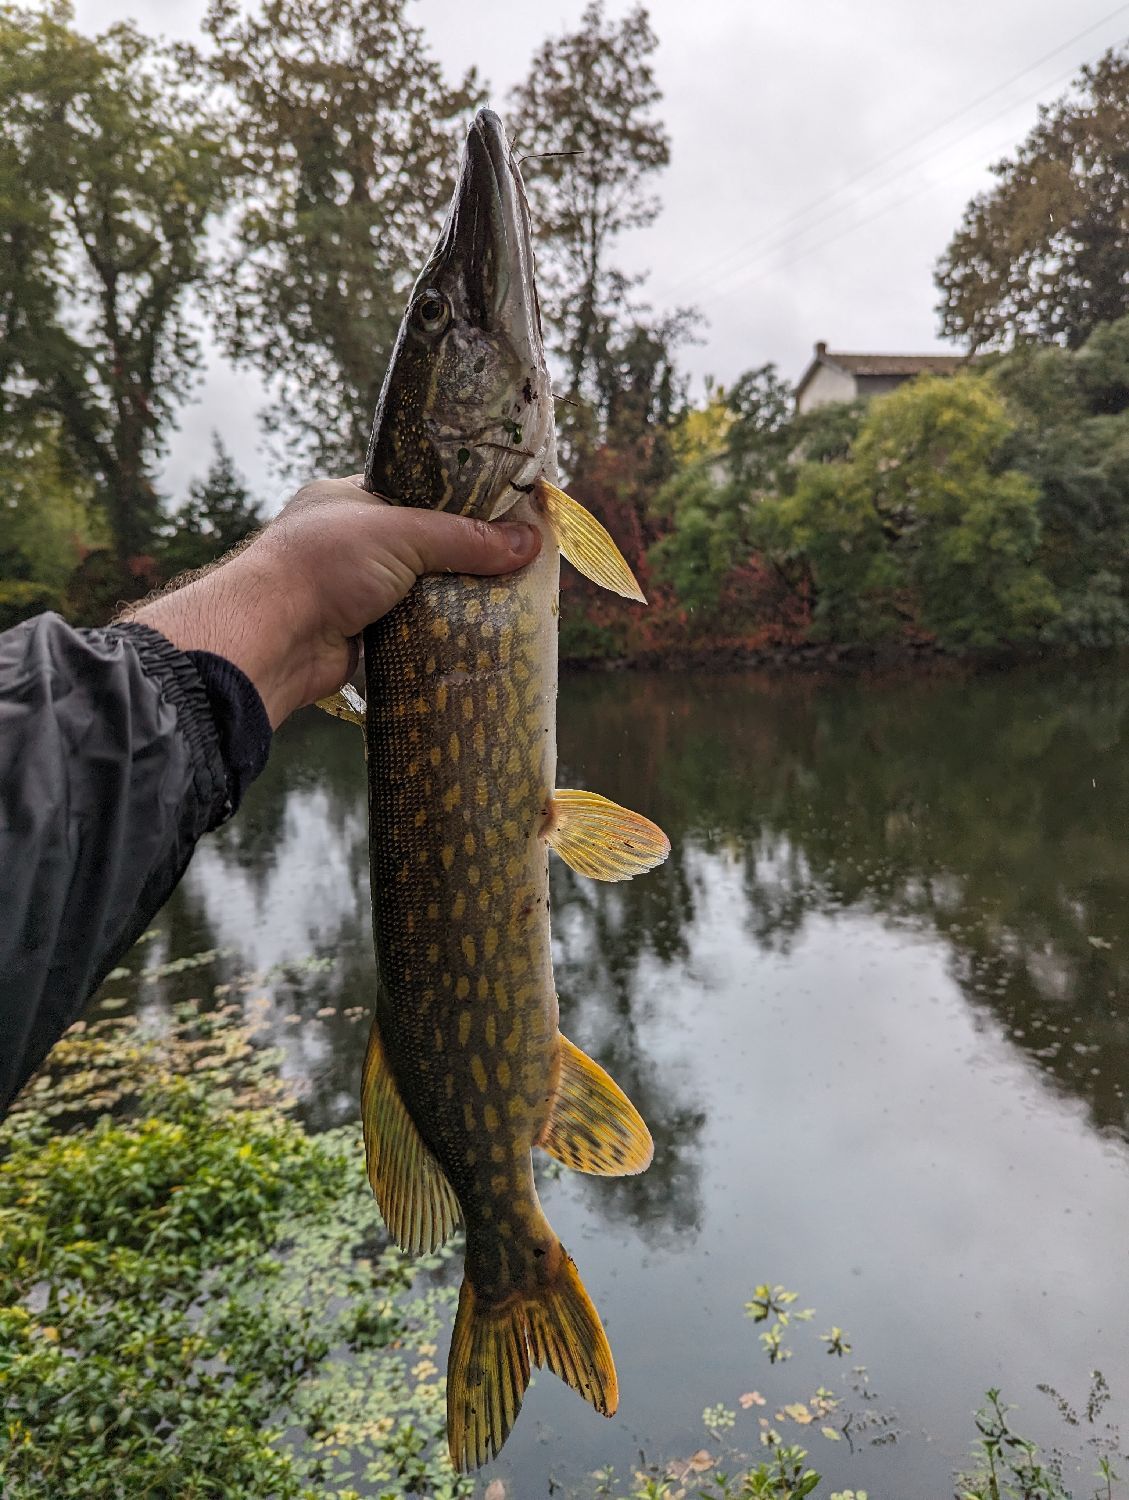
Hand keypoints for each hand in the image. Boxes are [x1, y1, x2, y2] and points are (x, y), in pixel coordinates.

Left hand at [130, 476, 540, 726]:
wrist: (273, 638)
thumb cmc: (324, 565)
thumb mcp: (402, 535)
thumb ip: (465, 539)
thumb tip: (530, 543)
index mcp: (349, 497)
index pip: (416, 490)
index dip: (461, 500)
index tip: (506, 511)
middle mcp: (350, 540)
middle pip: (424, 542)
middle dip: (464, 553)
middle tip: (515, 557)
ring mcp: (354, 588)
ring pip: (420, 587)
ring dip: (454, 594)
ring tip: (508, 593)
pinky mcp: (362, 631)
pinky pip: (412, 625)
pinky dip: (439, 627)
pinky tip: (477, 627)